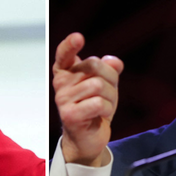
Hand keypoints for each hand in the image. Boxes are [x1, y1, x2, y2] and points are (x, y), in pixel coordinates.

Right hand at [52, 32, 123, 165]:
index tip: (78, 37)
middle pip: (93, 65)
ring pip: (98, 85)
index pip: (64, 54)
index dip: (69, 45)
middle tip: (108, 93)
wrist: (88, 138)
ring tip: (104, 107)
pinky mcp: (70, 115)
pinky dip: (107, 109)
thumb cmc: (95, 108)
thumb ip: (109, 69)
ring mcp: (63, 99)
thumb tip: (115, 62)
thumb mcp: (107, 84)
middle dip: (110, 79)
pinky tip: (101, 115)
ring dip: (110, 97)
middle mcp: (61, 83)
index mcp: (66, 72)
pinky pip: (98, 103)